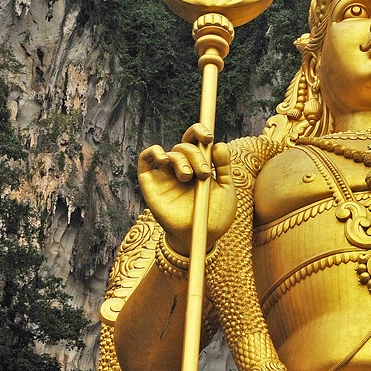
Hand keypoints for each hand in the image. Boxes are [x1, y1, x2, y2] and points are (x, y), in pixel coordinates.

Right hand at [137, 124, 235, 254]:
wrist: (200, 237)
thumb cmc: (214, 216)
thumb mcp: (225, 190)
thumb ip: (223, 167)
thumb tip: (218, 144)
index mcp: (200, 165)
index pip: (196, 141)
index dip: (199, 132)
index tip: (208, 136)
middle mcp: (182, 167)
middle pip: (184, 147)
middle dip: (195, 155)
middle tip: (202, 173)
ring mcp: (165, 175)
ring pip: (169, 153)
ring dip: (180, 160)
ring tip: (189, 177)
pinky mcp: (150, 184)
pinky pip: (145, 160)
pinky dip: (153, 153)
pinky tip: (163, 158)